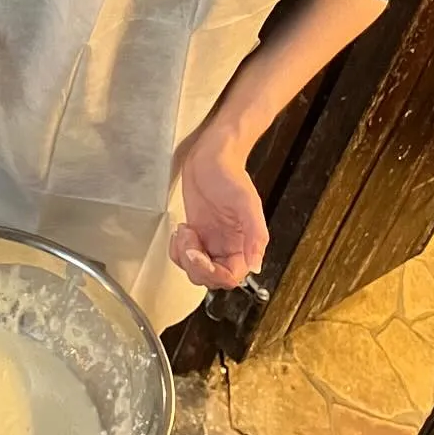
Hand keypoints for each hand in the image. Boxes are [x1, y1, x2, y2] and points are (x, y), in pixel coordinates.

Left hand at [169, 123, 267, 290]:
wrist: (211, 155)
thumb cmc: (230, 174)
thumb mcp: (246, 203)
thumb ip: (255, 237)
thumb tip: (255, 266)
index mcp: (244, 243)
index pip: (231, 277)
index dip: (214, 274)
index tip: (200, 255)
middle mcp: (228, 246)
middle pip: (211, 279)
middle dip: (195, 265)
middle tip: (189, 241)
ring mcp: (210, 241)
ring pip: (196, 270)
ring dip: (185, 256)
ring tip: (186, 231)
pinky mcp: (196, 234)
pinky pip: (185, 256)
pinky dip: (178, 249)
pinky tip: (182, 230)